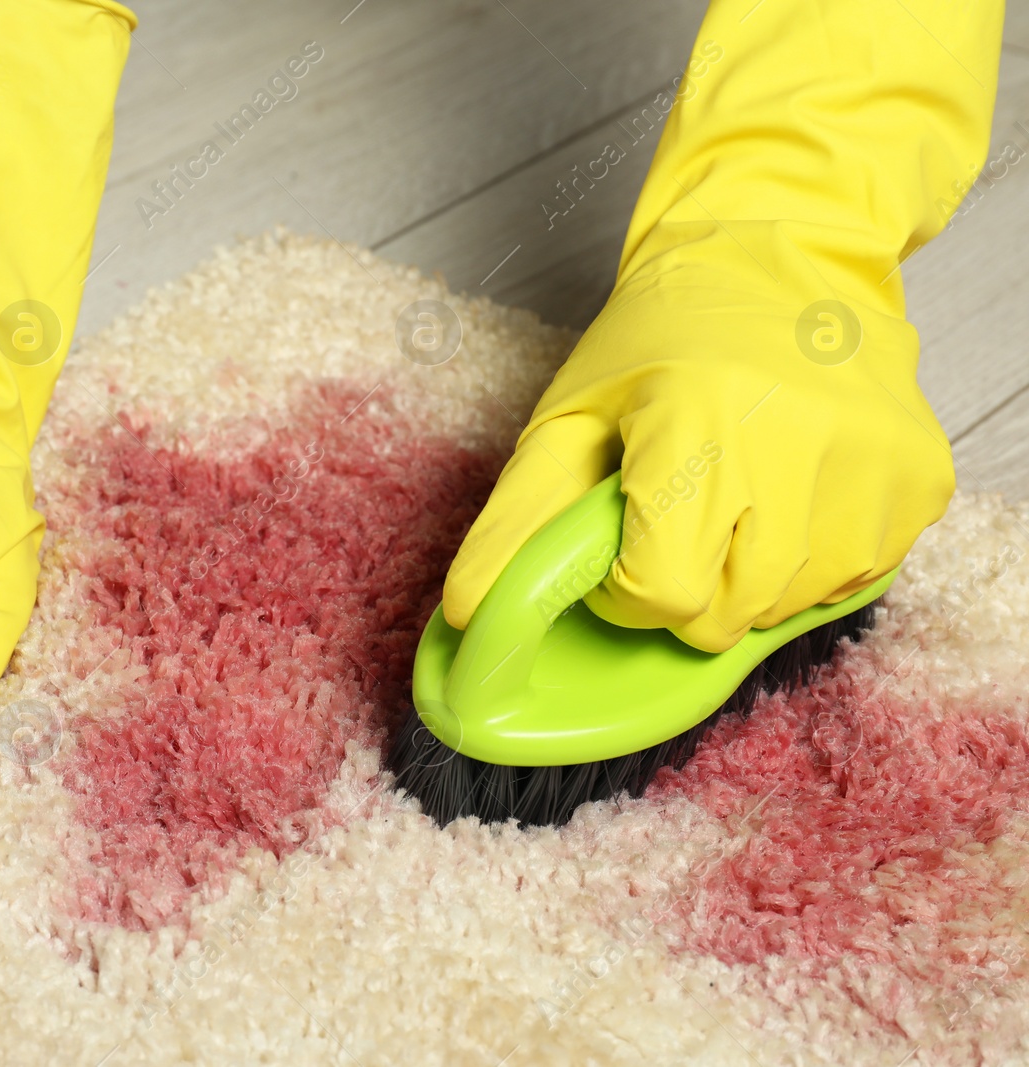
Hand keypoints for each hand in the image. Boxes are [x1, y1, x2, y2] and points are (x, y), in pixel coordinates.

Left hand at [443, 0, 997, 649]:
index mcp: (699, 425)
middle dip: (687, 590)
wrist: (781, 250)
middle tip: (681, 516)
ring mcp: (872, 467)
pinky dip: (814, 558)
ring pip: (792, 608)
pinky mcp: (921, 478)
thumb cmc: (660, 338)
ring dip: (750, 578)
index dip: (628, 587)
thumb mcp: (569, 418)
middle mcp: (798, 447)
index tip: (626, 539)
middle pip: (728, 616)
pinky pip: (856, 577)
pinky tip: (794, 489)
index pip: (664, 592)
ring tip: (739, 494)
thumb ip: (517, 522)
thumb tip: (467, 615)